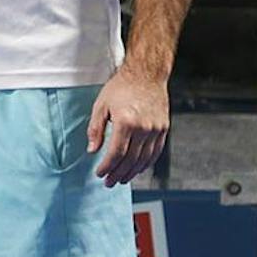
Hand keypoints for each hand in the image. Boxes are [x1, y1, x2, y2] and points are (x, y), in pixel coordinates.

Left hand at [87, 68, 170, 185]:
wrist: (146, 74)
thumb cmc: (121, 87)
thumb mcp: (101, 106)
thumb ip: (95, 130)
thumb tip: (92, 151)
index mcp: (126, 122)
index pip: (116, 153)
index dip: (107, 166)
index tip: (99, 173)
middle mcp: (144, 128)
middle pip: (131, 159)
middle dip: (118, 174)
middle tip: (109, 182)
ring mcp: (156, 129)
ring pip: (145, 159)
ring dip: (132, 172)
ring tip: (121, 180)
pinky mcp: (164, 128)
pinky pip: (156, 152)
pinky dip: (146, 163)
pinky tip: (137, 169)